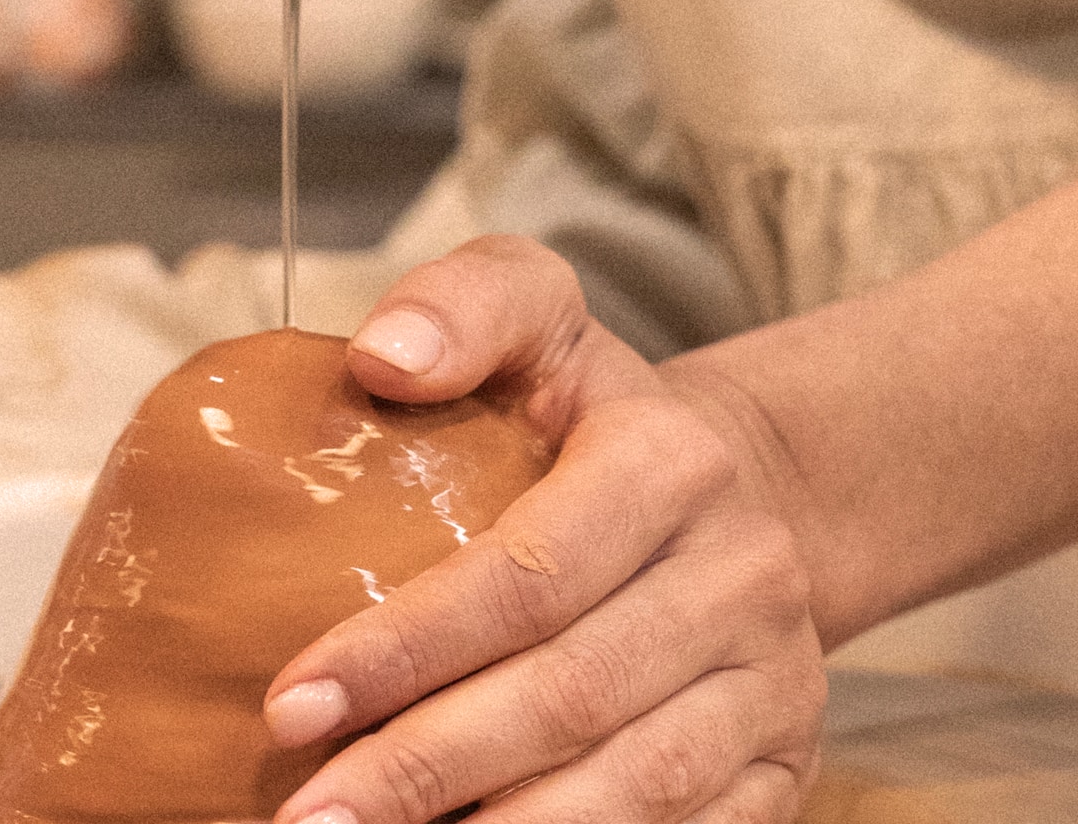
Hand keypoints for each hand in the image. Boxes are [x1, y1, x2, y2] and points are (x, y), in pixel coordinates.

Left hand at [262, 238, 825, 822]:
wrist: (736, 486)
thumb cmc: (594, 409)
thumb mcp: (537, 313)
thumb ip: (462, 305)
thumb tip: (382, 359)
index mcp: (671, 462)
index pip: (529, 573)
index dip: (409, 646)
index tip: (294, 702)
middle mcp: (742, 575)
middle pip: (571, 696)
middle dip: (428, 769)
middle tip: (311, 817)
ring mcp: (773, 682)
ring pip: (636, 789)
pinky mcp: (783, 764)